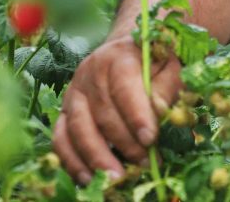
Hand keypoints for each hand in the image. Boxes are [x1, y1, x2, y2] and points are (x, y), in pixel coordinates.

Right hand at [52, 36, 181, 184]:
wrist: (126, 50)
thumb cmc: (153, 62)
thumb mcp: (169, 67)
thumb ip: (166, 88)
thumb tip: (159, 111)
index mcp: (118, 56)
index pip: (124, 87)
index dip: (136, 115)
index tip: (150, 139)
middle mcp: (90, 72)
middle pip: (102, 113)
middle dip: (124, 143)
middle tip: (145, 163)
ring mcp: (74, 92)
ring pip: (79, 128)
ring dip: (97, 157)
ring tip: (116, 179)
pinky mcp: (65, 110)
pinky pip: (61, 138)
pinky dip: (71, 161)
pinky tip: (88, 179)